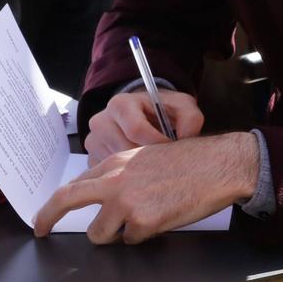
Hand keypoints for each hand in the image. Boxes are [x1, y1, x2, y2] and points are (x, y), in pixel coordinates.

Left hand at [34, 133, 258, 242]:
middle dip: (48, 218)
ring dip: (115, 234)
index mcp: (115, 164)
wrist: (220, 165)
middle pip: (66, 201)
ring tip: (142, 220)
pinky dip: (144, 235)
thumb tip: (100, 198)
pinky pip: (131, 241)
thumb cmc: (191, 161)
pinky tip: (162, 218)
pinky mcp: (144, 222)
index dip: (53, 205)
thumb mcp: (147, 158)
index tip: (44, 217)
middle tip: (42, 230)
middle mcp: (115, 181)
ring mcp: (127, 203)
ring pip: (100, 234)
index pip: (72, 186)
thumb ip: (120, 174)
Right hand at [86, 89, 204, 164]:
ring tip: (155, 164)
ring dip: (138, 170)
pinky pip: (108, 175)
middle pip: (125, 151)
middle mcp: (101, 121)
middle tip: (165, 161)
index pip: (136, 130)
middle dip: (149, 159)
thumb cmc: (164, 110)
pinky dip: (127, 177)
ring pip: (116, 167)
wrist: (146, 113)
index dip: (158, 143)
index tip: (172, 147)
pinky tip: (142, 170)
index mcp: (120, 104)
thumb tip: (186, 138)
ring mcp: (93, 142)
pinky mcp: (92, 159)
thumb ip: (191, 118)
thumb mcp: (183, 106)